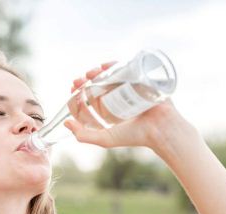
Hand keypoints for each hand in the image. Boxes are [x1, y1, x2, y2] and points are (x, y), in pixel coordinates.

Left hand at [64, 63, 196, 152]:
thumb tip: (65, 123)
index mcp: (109, 110)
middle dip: (86, 80)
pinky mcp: (139, 80)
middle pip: (98, 84)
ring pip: (109, 75)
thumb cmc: (135, 136)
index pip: (90, 98)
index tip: (72, 90)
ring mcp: (128, 88)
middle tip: (79, 81)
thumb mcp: (105, 139)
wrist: (160, 129)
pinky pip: (124, 68)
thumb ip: (84, 136)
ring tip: (90, 73)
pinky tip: (104, 66)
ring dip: (97, 71)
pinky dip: (114, 64)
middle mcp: (118, 98)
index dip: (79, 93)